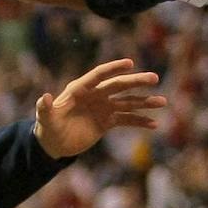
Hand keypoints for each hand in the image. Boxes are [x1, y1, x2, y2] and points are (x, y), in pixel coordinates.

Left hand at [34, 59, 165, 160]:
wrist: (54, 143)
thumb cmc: (47, 128)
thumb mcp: (45, 120)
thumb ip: (45, 108)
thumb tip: (45, 97)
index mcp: (80, 89)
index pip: (99, 75)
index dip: (113, 68)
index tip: (130, 64)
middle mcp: (95, 95)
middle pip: (118, 85)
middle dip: (136, 82)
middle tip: (154, 78)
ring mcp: (103, 107)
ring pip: (127, 102)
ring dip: (144, 102)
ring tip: (162, 102)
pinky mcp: (107, 121)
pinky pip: (126, 119)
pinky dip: (140, 121)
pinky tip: (154, 124)